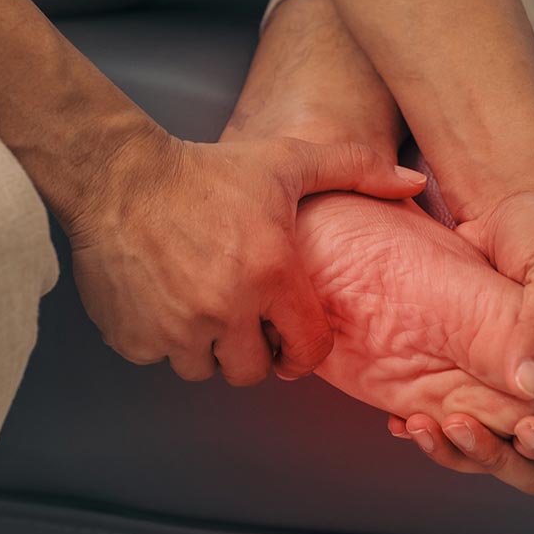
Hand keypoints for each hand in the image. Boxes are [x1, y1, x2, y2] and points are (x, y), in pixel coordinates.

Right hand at [67, 132, 425, 385]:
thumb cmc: (207, 170)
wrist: (119, 175)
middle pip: (250, 372)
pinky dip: (158, 337)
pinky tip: (161, 298)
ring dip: (203, 347)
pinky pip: (155, 358)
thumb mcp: (288, 162)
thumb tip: (415, 182)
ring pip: (201, 370)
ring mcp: (174, 328)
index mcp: (271, 276)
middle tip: (238, 314)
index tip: (287, 334)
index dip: (301, 348)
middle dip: (249, 351)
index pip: (307, 350)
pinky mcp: (132, 335)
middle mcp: (224, 310)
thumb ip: (355, 169)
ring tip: (199, 303)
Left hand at [293, 191, 533, 494]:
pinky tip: (413, 423)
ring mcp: (526, 388)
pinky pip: (472, 433)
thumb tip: (529, 385)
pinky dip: (444, 439)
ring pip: (522, 454)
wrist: (495, 208)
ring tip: (445, 427)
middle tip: (515, 432)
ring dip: (486, 455)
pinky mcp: (481, 387)